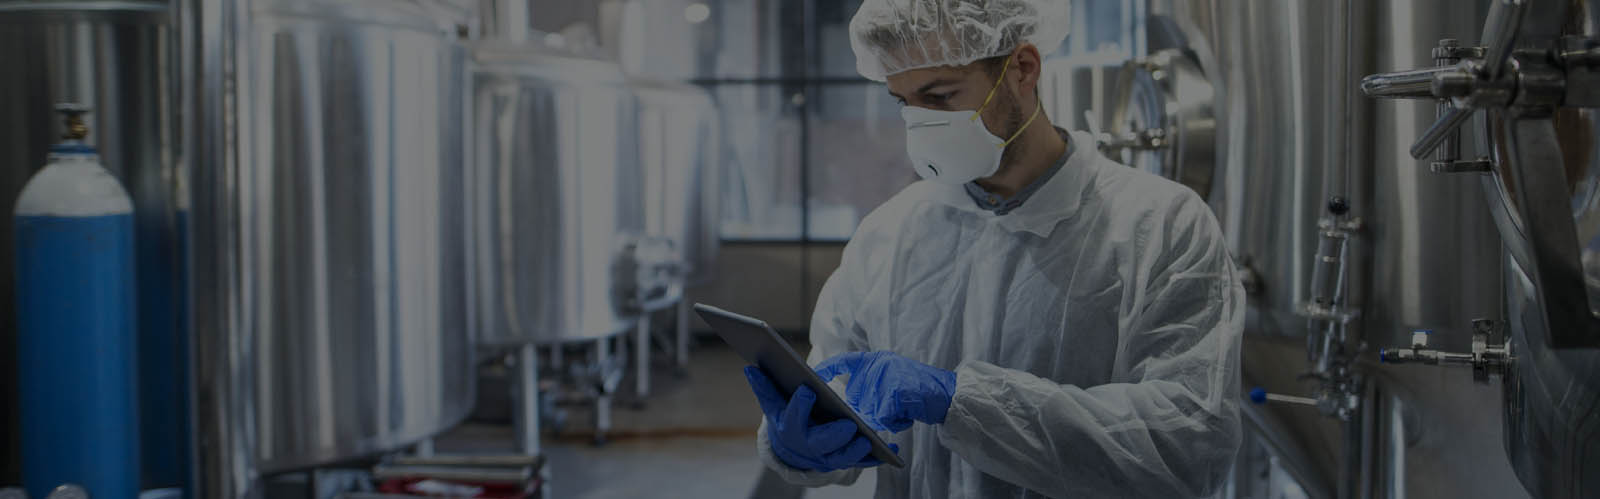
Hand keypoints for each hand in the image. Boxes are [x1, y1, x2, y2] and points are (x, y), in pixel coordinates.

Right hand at [745, 366, 896, 471]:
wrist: (793, 449)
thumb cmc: (786, 418)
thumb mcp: (774, 404)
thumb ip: (765, 387)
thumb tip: (750, 367)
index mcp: (790, 429)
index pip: (793, 419)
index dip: (799, 405)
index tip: (808, 389)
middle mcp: (807, 447)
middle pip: (820, 445)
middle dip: (834, 436)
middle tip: (849, 425)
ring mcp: (826, 457)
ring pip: (842, 458)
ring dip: (855, 452)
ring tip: (869, 439)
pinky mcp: (844, 461)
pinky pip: (862, 463)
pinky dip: (876, 459)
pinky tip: (891, 451)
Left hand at [815, 351, 956, 431]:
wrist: (949, 393)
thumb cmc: (918, 391)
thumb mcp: (892, 380)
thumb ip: (870, 387)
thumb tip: (847, 408)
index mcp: (875, 360)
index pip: (844, 361)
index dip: (827, 368)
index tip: (812, 375)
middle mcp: (878, 366)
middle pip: (856, 399)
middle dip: (868, 411)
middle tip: (890, 408)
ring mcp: (886, 379)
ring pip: (870, 413)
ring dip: (886, 419)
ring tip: (903, 410)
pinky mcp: (894, 395)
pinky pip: (884, 420)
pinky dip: (896, 423)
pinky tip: (908, 415)